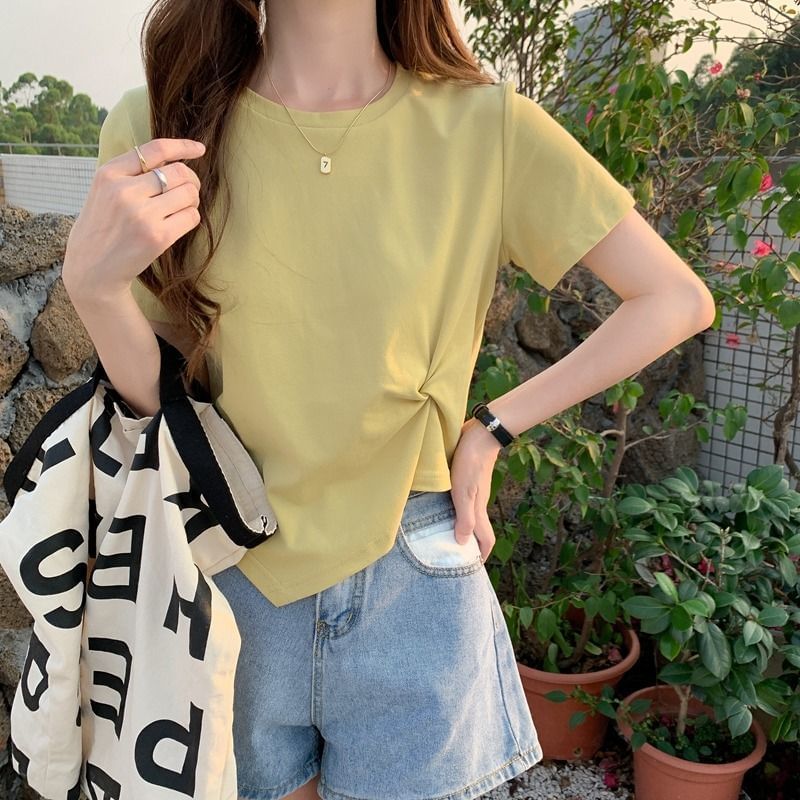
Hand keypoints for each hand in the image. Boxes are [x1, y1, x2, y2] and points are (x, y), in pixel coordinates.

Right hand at [63, 137, 205, 303]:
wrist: (92, 270)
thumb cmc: (102, 228)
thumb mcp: (103, 192)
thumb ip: (129, 174)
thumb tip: (173, 159)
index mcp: (109, 173)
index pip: (155, 149)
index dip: (183, 146)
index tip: (199, 149)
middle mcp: (124, 190)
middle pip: (179, 172)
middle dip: (191, 181)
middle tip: (188, 192)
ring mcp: (141, 214)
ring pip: (189, 194)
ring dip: (191, 201)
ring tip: (178, 211)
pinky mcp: (157, 236)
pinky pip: (191, 217)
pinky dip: (190, 218)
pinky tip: (177, 225)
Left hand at [449, 417, 503, 562]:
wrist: (479, 435)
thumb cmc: (470, 463)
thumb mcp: (464, 492)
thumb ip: (465, 517)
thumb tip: (462, 544)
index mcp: (479, 510)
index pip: (485, 540)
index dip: (480, 556)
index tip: (470, 568)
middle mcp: (478, 503)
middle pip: (477, 530)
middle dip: (468, 545)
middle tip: (452, 555)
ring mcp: (473, 491)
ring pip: (469, 516)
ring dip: (459, 528)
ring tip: (442, 535)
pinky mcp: (466, 480)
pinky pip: (461, 502)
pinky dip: (454, 511)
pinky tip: (440, 508)